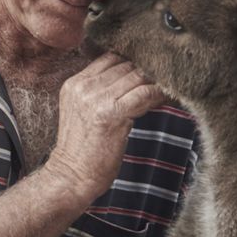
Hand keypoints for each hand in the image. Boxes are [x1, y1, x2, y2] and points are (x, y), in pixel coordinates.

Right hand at [44, 53, 165, 203]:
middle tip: (162, 82)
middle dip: (145, 73)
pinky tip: (165, 101)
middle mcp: (83, 87)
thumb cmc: (82, 151)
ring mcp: (96, 98)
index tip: (146, 75)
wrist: (71, 178)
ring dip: (154, 84)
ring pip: (137, 76)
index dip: (131, 65)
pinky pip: (144, 93)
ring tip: (166, 93)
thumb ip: (99, 93)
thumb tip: (134, 79)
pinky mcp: (112, 113)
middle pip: (125, 65)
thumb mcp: (82, 113)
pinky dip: (158, 95)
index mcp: (74, 84)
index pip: (109, 59)